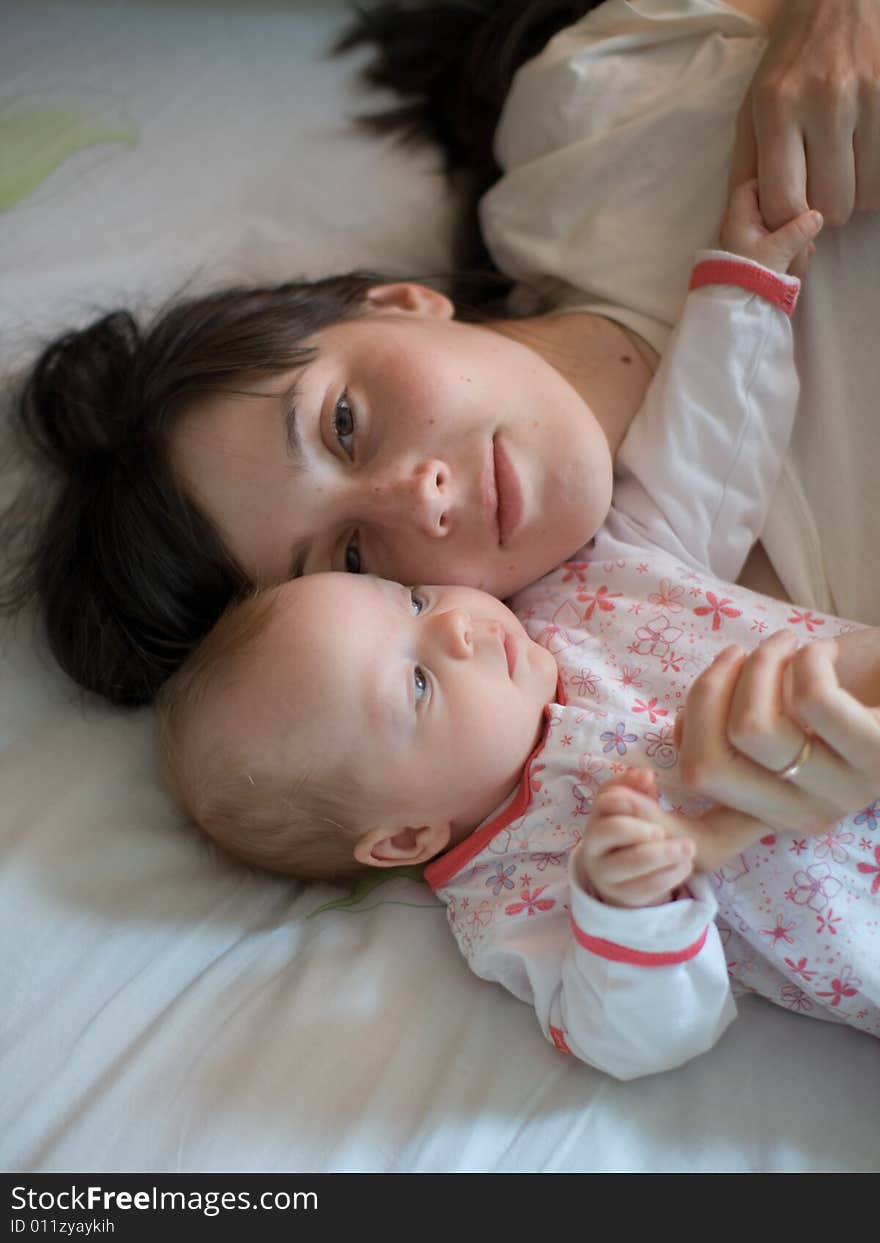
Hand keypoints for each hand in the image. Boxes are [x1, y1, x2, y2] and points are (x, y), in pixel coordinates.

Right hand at [575, 770, 694, 906]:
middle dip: (639, 828)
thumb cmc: (635, 834)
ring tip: (687, 848)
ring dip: (662, 853)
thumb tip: (645, 775)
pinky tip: (685, 866)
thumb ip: (638, 789)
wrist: (632, 876)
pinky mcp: (622, 896)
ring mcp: (605, 873)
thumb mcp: (636, 809)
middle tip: (663, 831)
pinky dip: (669, 875)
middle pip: (610, 829)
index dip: (627, 796)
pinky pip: (646, 886)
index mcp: (596, 819)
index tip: (653, 792)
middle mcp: (593, 846)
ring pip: (631, 861)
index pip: (604, 801)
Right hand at [675, 629, 879, 833]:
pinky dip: (807, 658)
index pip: (702, 824)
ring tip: (786, 645)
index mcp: (773, 812)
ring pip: (752, 728)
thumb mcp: (776, 712)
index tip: (670, 728)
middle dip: (708, 692)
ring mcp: (847, 792)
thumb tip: (678, 734)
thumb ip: (726, 732)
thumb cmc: (850, 686)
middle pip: (707, 766)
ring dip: (760, 664)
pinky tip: (823, 653)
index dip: (662, 783)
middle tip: (741, 655)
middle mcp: (806, 816)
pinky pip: (813, 700)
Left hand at [719, 178, 821, 273]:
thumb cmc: (756, 273)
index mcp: (738, 221)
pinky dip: (782, 244)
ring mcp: (741, 245)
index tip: (787, 186)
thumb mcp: (780, 249)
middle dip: (784, 212)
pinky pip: (767, 243)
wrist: (741, 306)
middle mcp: (735, 230)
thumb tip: (817, 216)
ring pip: (766, 227)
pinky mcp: (749, 258)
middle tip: (803, 217)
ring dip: (787, 231)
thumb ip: (800, 230)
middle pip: (759, 207)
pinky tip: (800, 254)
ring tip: (806, 243)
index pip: (747, 189)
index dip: (766, 183)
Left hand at [729, 0, 879, 228]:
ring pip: (866, 196)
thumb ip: (747, 167)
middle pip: (830, 207)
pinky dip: (875, 177)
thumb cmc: (789, 62)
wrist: (838, 0)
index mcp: (778, 107)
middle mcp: (824, 101)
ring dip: (854, 193)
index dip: (787, 222)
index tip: (791, 213)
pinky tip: (862, 157)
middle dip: (823, 207)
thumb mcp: (752, 108)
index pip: (785, 203)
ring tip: (843, 167)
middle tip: (819, 184)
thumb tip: (747, 223)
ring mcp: (867, 95)